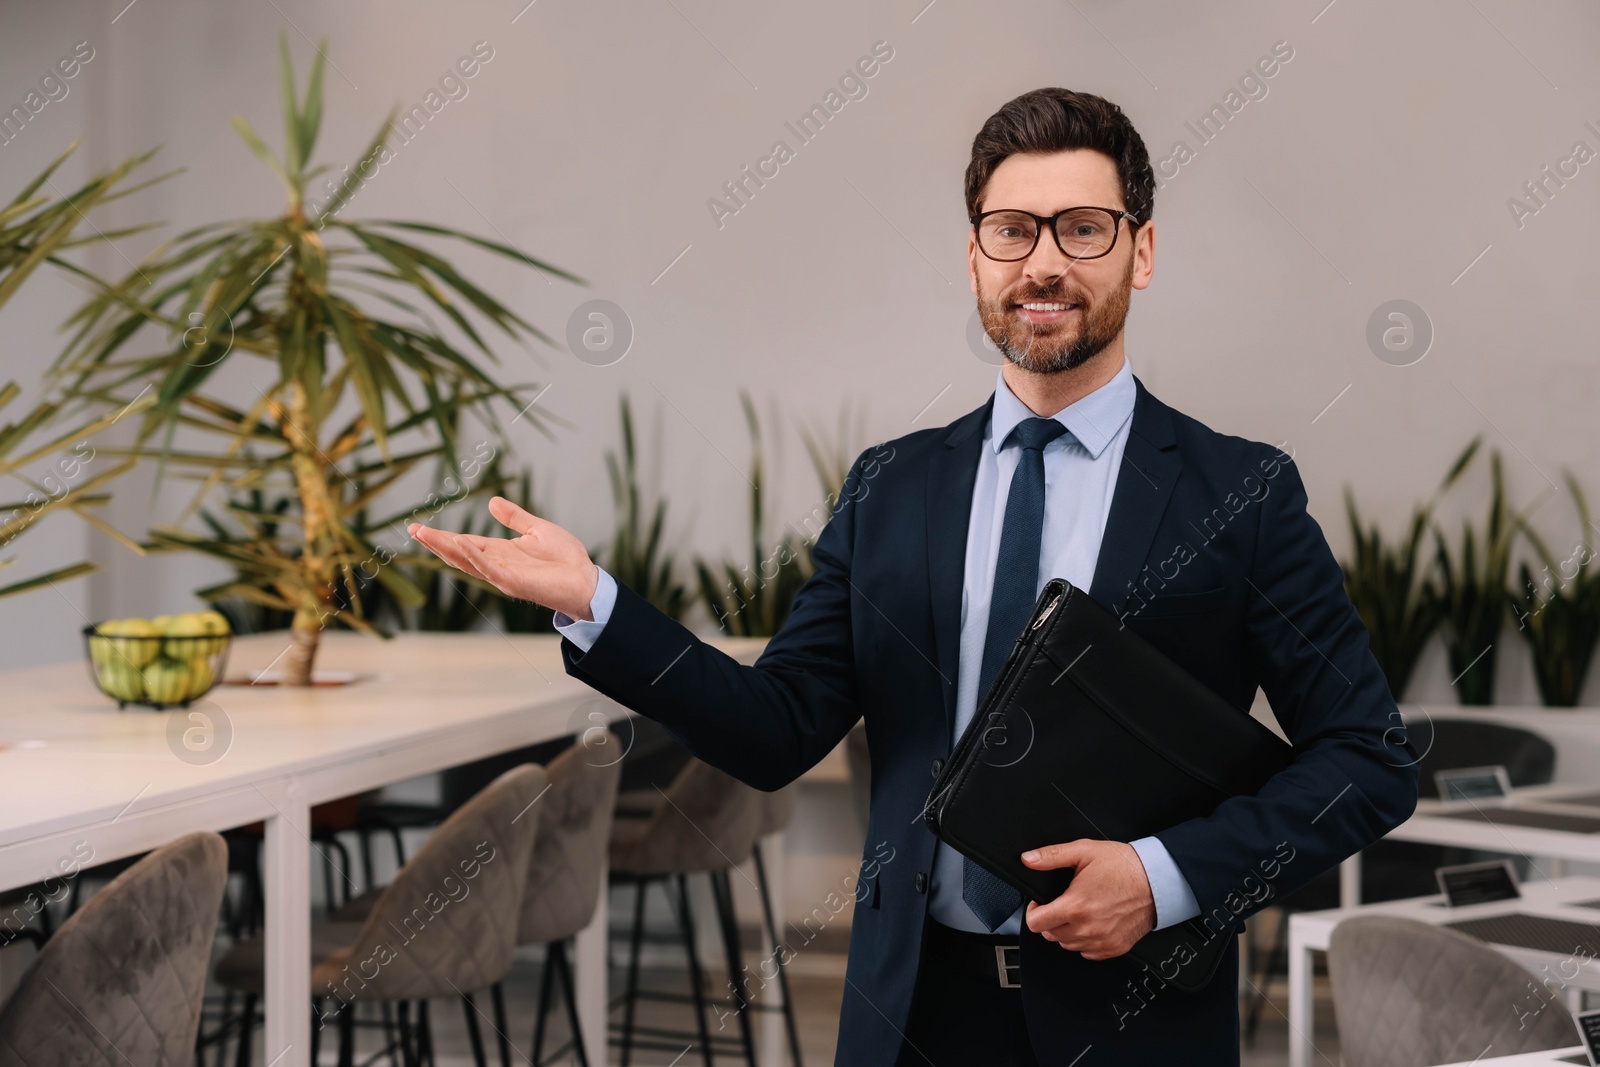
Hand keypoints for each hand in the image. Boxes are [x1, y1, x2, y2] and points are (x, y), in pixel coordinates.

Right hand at [408, 497, 598, 620]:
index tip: (418, 526)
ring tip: (425, 534)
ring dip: (446, 548)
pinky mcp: (514, 583)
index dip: (441, 536)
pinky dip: (474, 556)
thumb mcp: (537, 529)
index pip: (464, 543)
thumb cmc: (565, 559)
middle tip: (413, 528)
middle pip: (458, 553)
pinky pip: (489, 569)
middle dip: (435, 542)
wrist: (585, 579)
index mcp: (499, 552)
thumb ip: (514, 517)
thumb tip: (492, 502)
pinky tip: (460, 544)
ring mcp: (502, 575)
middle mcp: (496, 565)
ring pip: (467, 561)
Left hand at [1020, 839, 1155, 959]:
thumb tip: (1029, 859)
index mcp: (1076, 906)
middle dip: (1051, 918)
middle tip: (1064, 902)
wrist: (1157, 881)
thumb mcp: (1085, 851)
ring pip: (1067, 944)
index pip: (1035, 924)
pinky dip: (1085, 940)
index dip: (1034, 910)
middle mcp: (1087, 929)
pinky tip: (1093, 921)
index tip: (1041, 903)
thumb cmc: (1124, 866)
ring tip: (1080, 910)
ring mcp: (1101, 942)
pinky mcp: (1114, 949)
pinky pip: (1087, 952)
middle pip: (1050, 934)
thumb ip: (1052, 855)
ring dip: (1067, 930)